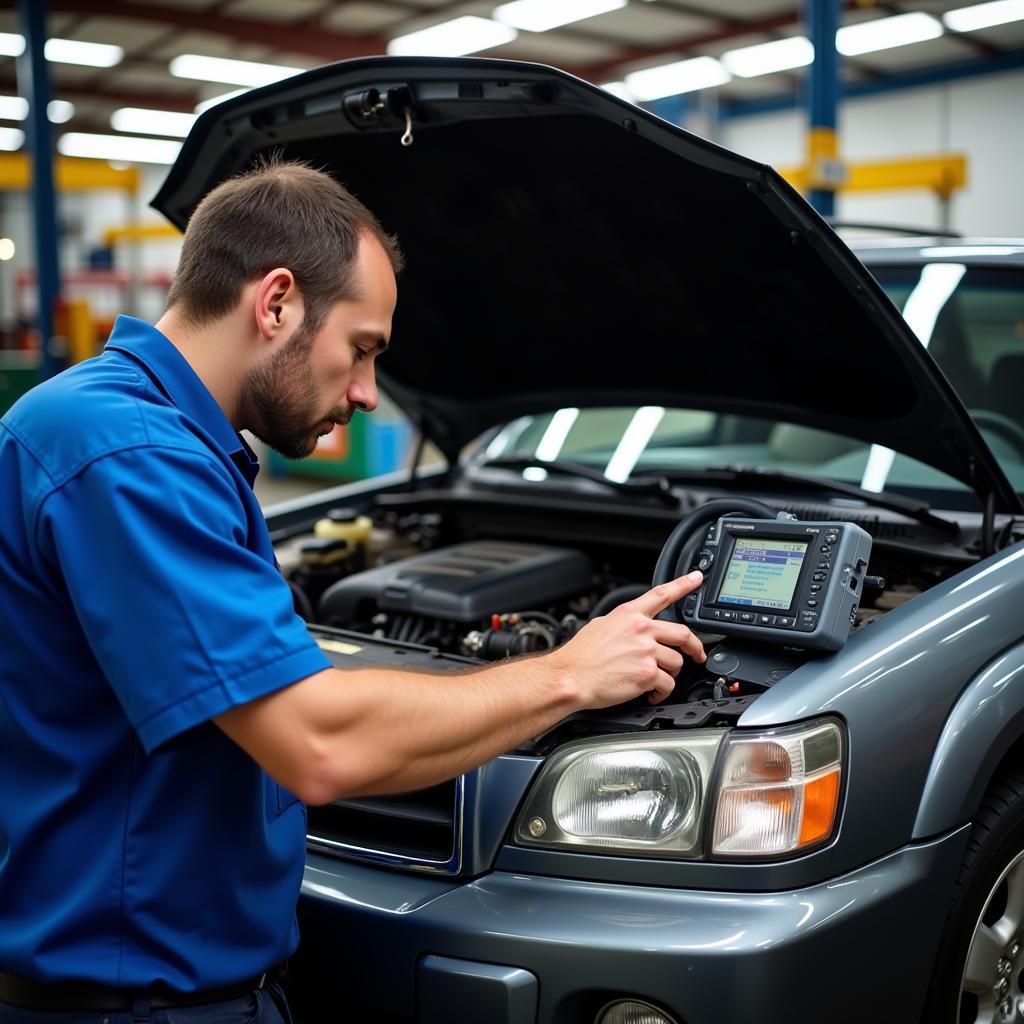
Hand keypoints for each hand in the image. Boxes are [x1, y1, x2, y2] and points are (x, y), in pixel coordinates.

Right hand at [551, 571, 706, 709]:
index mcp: (628, 615)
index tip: (696, 579)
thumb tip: (630, 627)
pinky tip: (651, 694)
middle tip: (697, 654)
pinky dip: (661, 693)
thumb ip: (622, 624)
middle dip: (694, 647)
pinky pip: (668, 685)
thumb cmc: (579, 656)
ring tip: (655, 681)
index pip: (661, 594)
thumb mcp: (599, 626)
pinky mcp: (647, 674)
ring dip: (669, 674)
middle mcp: (640, 629)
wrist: (570, 677)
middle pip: (683, 634)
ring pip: (677, 663)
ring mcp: (646, 651)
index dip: (683, 585)